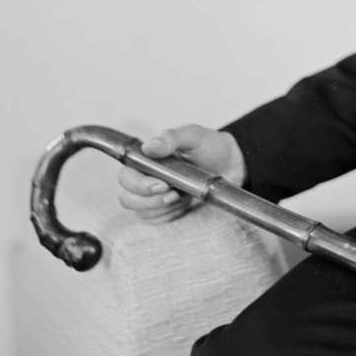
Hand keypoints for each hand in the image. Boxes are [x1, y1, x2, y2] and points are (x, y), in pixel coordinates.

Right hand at [117, 125, 245, 222]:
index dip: (139, 185)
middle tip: (174, 194)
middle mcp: (144, 176)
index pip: (126, 176)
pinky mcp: (162, 208)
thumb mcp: (194, 136)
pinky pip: (154, 220)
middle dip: (150, 200)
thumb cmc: (210, 147)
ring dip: (162, 207)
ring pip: (140, 211)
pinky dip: (169, 214)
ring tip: (182, 195)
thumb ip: (171, 138)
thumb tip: (149, 147)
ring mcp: (152, 194)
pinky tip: (183, 202)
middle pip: (127, 197)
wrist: (229, 164)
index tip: (162, 185)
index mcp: (147, 158)